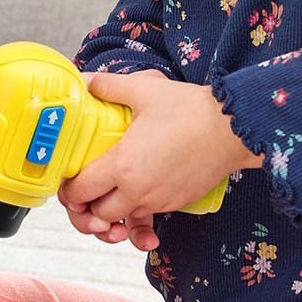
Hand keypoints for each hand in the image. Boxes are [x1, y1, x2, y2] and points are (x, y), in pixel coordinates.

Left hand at [58, 70, 262, 248]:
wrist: (234, 128)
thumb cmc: (191, 110)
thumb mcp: (145, 90)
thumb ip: (110, 87)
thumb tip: (88, 80)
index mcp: (122, 166)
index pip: (79, 193)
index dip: (68, 191)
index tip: (69, 181)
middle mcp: (137, 191)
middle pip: (97, 216)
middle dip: (86, 208)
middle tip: (85, 193)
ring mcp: (158, 201)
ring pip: (122, 221)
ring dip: (112, 216)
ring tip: (108, 202)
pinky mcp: (176, 204)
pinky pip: (148, 219)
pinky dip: (138, 219)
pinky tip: (136, 210)